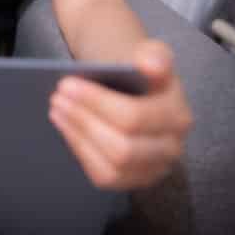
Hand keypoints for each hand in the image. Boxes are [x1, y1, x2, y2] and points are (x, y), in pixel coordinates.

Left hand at [49, 39, 192, 189]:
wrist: (134, 86)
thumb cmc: (138, 72)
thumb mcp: (148, 54)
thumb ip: (154, 55)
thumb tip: (150, 63)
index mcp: (178, 116)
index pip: (133, 117)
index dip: (96, 102)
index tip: (66, 83)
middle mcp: (172, 148)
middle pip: (123, 147)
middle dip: (83, 121)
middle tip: (57, 98)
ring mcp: (154, 168)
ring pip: (113, 166)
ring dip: (78, 137)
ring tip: (57, 111)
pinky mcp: (135, 179)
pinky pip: (105, 177)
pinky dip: (81, 152)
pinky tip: (66, 128)